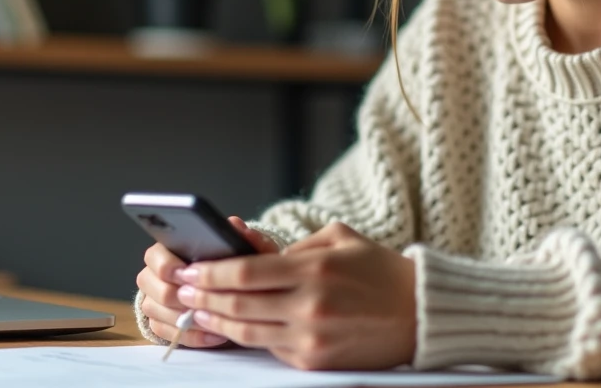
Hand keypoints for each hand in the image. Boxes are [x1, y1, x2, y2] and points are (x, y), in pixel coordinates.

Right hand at [136, 216, 277, 347]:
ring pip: (156, 310)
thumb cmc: (234, 265)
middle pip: (152, 286)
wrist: (235, 289)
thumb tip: (234, 224)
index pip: (154, 255)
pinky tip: (215, 334)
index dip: (167, 265)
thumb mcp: (245, 249)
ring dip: (186, 317)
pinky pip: (167, 333)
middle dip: (178, 294)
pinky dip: (192, 336)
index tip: (186, 272)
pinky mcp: (161, 323)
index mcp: (168, 250)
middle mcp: (155, 274)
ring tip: (213, 319)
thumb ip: (242, 236)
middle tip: (203, 299)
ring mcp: (154, 300)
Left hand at [173, 221, 416, 370]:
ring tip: (198, 309)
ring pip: (247, 332)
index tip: (189, 269)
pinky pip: (270, 348)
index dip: (210, 272)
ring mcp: (311, 338)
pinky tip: (235, 324)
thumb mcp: (340, 239)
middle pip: (237, 304)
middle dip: (202, 296)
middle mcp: (309, 307)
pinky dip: (249, 335)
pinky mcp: (315, 361)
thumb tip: (255, 255)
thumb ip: (296, 246)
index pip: (244, 273)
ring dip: (216, 320)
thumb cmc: (380, 270)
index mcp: (313, 270)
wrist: (419, 313)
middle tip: (182, 288)